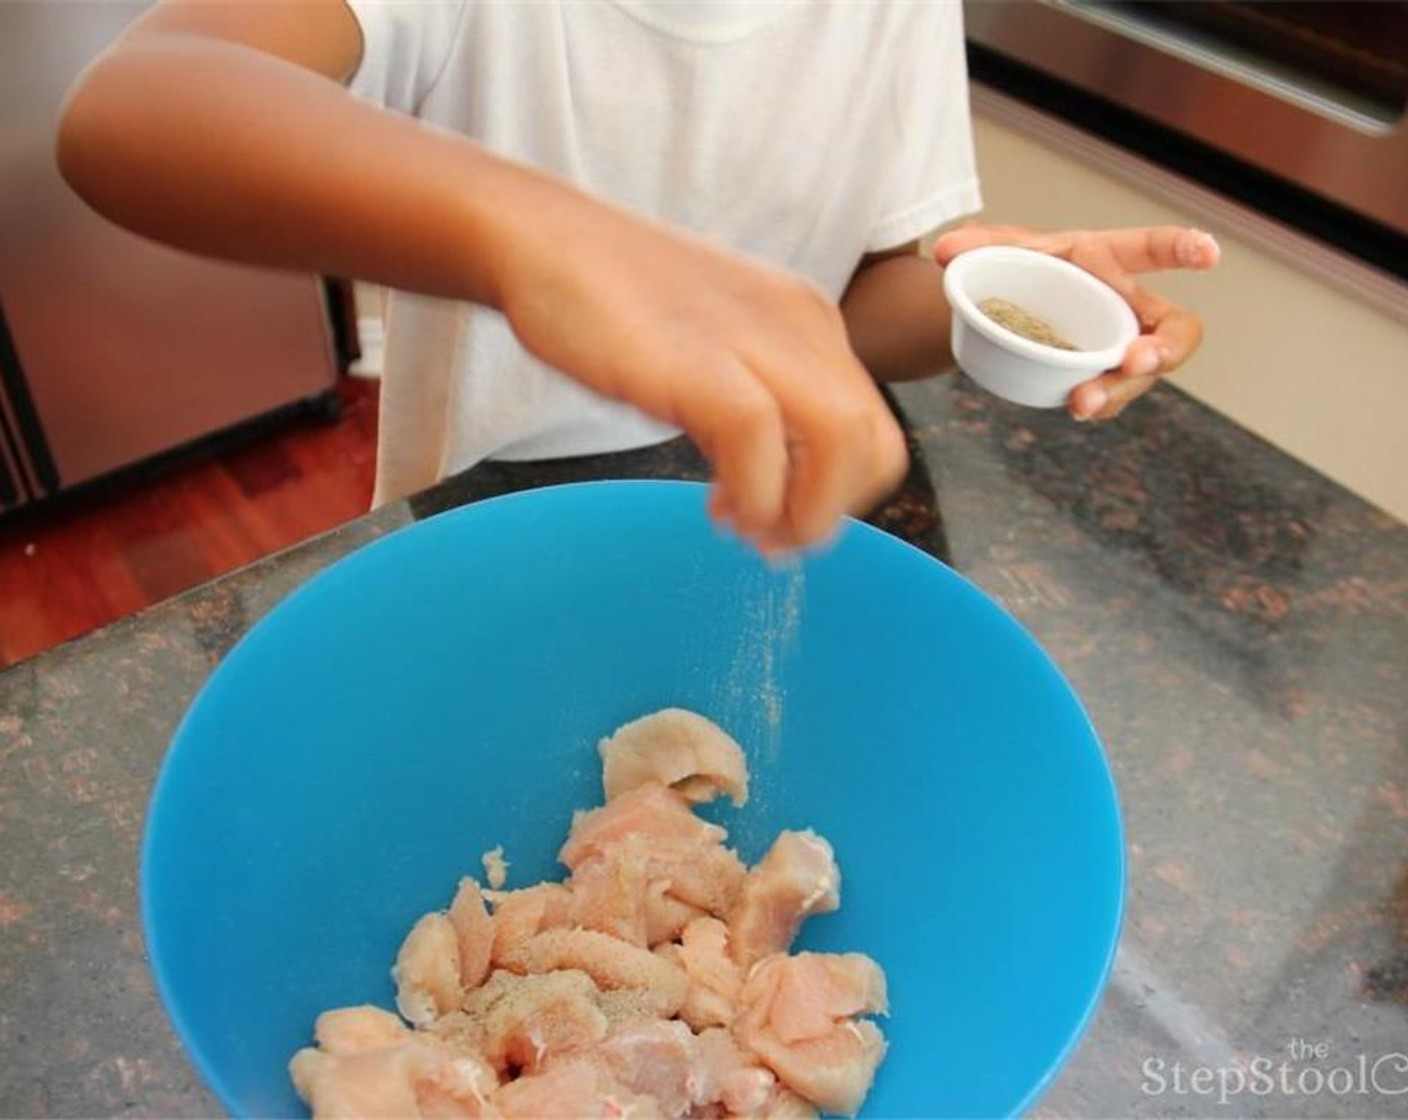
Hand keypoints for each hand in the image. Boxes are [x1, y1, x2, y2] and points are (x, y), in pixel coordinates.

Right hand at [495, 192, 907, 553]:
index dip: (841, 493)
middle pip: (873, 443)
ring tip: (749, 530)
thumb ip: (748, 406)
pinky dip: (754, 498)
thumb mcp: (711, 349)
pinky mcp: (701, 360)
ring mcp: (754, 339)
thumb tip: (763, 487)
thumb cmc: (614, 300)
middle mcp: (798, 326)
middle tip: (772, 540)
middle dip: (832, 513)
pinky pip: (761, 442)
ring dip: (804, 514)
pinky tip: (719, 509)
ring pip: (842, 441)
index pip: (872, 427)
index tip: (784, 517)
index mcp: (806, 323)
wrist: (544, 241)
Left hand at [933, 225, 1219, 419]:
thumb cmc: (1018, 266)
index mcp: (1109, 260)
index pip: (1153, 249)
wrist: (1002, 306)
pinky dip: (1098, 402)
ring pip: (1141, 374)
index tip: (1207, 254)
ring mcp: (1119, 345)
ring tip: (1082, 403)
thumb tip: (945, 252)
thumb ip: (978, 243)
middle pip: (1174, 330)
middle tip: (1136, 362)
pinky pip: (1113, 394)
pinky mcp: (1102, 377)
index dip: (1183, 248)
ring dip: (1118, 390)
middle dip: (1165, 349)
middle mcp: (1127, 305)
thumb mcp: (999, 249)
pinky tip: (1077, 407)